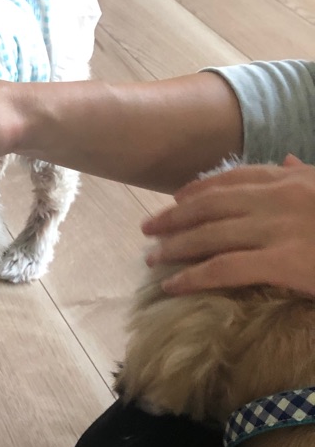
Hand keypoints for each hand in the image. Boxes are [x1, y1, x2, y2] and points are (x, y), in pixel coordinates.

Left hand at [141, 156, 314, 296]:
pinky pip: (225, 268)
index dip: (200, 188)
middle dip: (174, 217)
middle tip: (148, 228)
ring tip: (152, 258)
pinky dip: (192, 277)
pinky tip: (171, 285)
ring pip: (210, 234)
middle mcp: (280, 198)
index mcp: (293, 180)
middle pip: (212, 204)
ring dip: (174, 246)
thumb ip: (305, 176)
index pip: (235, 177)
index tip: (177, 198)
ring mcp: (279, 229)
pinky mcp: (284, 262)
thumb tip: (286, 161)